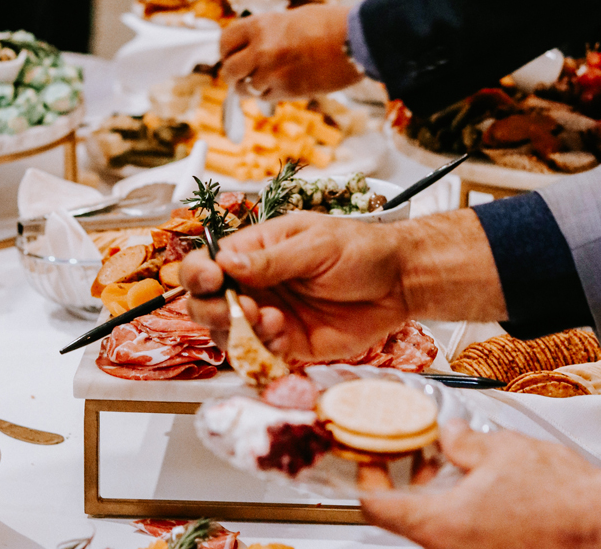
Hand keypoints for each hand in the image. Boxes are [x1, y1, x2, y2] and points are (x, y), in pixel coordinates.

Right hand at [181, 208, 502, 362]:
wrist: (400, 282)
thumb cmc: (360, 250)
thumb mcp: (315, 246)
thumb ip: (271, 260)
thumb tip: (226, 263)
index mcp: (256, 251)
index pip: (209, 262)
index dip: (199, 273)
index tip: (210, 279)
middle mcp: (257, 285)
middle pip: (208, 302)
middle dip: (210, 309)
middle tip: (231, 309)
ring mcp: (271, 316)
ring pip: (229, 333)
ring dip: (238, 330)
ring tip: (267, 318)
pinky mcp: (291, 344)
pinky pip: (261, 354)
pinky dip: (261, 349)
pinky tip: (280, 333)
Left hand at [219, 4, 361, 98]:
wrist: (356, 41)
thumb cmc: (329, 24)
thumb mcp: (290, 19)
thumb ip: (267, 32)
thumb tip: (251, 45)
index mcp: (260, 26)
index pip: (224, 41)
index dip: (226, 50)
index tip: (231, 54)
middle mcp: (261, 50)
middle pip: (228, 70)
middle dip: (233, 73)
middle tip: (241, 73)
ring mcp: (273, 73)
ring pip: (244, 89)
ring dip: (249, 87)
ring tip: (261, 82)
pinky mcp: (287, 92)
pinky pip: (264, 98)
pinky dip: (267, 95)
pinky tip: (278, 86)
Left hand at [361, 422, 600, 548]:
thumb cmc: (555, 493)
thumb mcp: (496, 449)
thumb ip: (460, 442)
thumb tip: (447, 436)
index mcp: (440, 523)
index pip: (376, 507)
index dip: (367, 477)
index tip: (369, 456)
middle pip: (404, 517)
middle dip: (405, 479)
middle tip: (412, 450)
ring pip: (434, 525)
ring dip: (432, 492)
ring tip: (445, 459)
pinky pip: (460, 533)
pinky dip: (457, 507)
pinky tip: (472, 481)